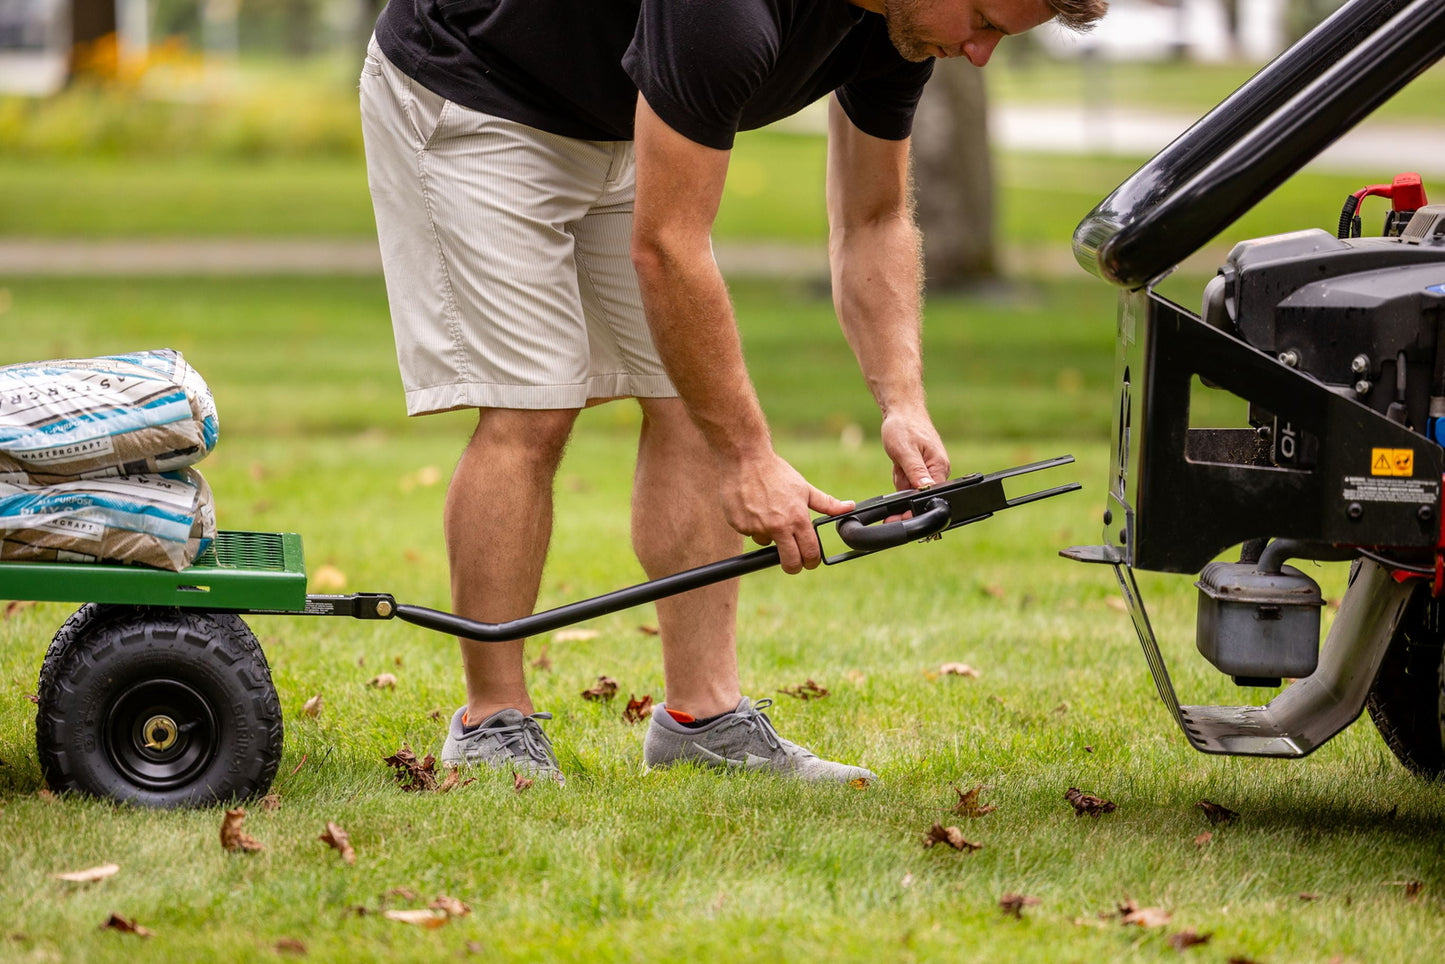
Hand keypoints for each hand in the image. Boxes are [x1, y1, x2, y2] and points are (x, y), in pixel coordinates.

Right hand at [719, 451, 853, 573]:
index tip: (810, 561)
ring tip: (766, 511)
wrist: (745, 459)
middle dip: (794, 565)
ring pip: (766, 543)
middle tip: (793, 560)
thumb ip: (827, 503)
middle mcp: (778, 527)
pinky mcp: (740, 526)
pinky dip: (752, 524)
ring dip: (768, 535)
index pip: (810, 553)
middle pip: (790, 563)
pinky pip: (749, 533)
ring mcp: (757, 528)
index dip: (812, 561)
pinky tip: (752, 507)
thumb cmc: (776, 472)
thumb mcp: (804, 488)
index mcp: (797, 519)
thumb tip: (849, 507)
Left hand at [881, 409, 949, 492]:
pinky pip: (908, 480)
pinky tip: (900, 461)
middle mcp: (939, 470)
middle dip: (905, 482)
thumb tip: (925, 490)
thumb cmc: (904, 427)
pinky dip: (900, 472)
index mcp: (940, 466)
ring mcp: (930, 469)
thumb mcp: (906, 452)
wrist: (902, 412)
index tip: (904, 483)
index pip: (931, 494)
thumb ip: (916, 473)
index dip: (914, 496)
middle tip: (901, 463)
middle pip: (919, 492)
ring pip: (911, 487)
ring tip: (900, 459)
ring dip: (901, 476)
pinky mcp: (923, 468)